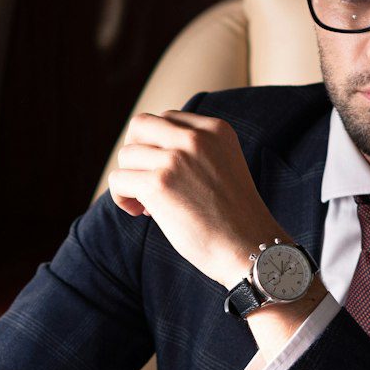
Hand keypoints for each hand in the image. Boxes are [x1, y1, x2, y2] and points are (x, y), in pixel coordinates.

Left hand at [106, 111, 282, 285]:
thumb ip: (193, 154)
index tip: (165, 173)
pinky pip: (119, 179)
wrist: (250, 250)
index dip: (157, 145)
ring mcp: (177, 158)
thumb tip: (145, 155)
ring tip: (145, 204)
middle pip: (141, 125)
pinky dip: (121, 197)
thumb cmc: (234, 221)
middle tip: (142, 180)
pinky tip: (139, 212)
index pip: (168, 119)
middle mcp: (196, 137)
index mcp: (216, 130)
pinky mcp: (159, 183)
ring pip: (127, 154)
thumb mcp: (221, 169)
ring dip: (129, 179)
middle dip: (134, 151)